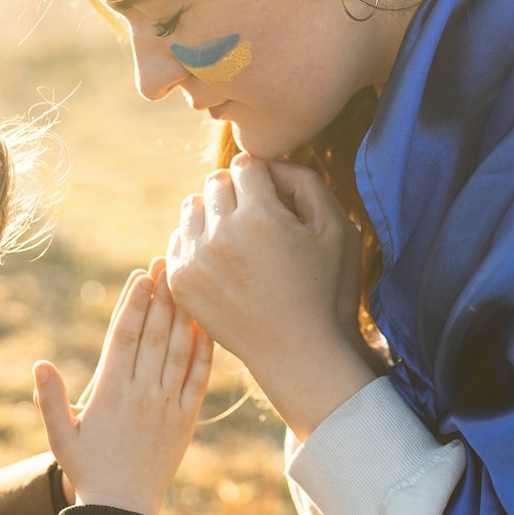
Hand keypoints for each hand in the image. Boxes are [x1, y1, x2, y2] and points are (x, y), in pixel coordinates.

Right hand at [32, 258, 213, 514]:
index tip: (142, 275)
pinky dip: (204, 352)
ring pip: (179, 350)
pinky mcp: (186, 419)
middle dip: (161, 294)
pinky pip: (198, 379)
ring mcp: (167, 404)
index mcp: (110, 390)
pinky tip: (207, 328)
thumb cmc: (87, 471)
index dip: (134, 302)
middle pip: (155, 333)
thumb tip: (39, 363)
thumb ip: (49, 398)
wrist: (123, 510)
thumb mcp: (60, 436)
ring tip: (187, 284)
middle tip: (168, 262)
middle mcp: (142, 391)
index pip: (124, 336)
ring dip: (183, 314)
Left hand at [166, 154, 373, 438]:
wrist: (296, 350)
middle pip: (215, 182)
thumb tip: (266, 163)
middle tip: (257, 219)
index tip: (273, 200)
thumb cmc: (324, 287)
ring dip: (213, 214)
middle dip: (236, 192)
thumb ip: (304, 181)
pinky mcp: (181, 281)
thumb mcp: (335, 228)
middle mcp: (222, 235)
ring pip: (192, 207)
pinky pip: (178, 239)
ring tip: (239, 239)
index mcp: (261, 217)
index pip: (245, 165)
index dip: (263, 178)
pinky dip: (197, 242)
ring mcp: (196, 260)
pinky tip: (223, 260)